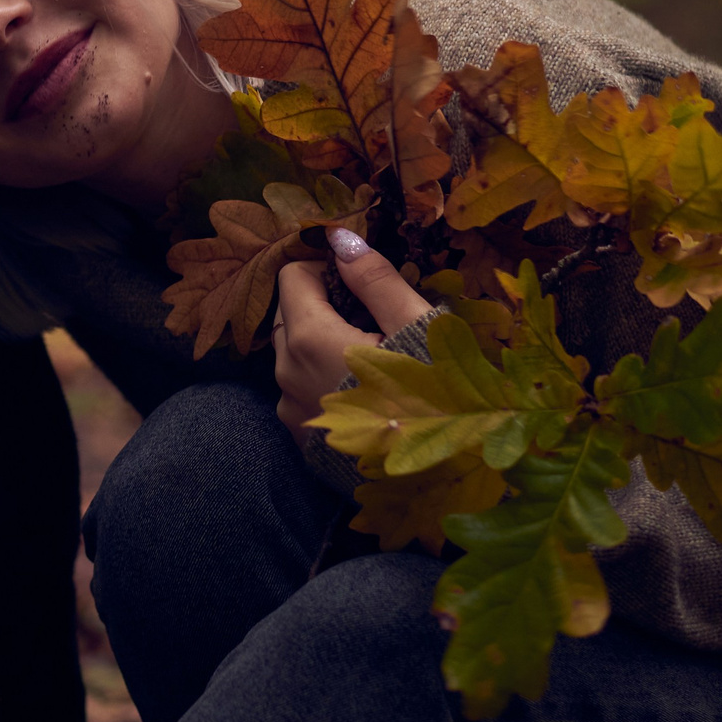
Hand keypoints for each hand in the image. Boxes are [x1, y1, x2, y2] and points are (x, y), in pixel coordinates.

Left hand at [272, 227, 435, 435]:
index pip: (292, 276)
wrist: (434, 482)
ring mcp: (291, 409)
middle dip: (322, 302)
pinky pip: (301, 388)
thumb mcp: (416, 328)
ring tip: (373, 353)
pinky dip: (322, 376)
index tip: (361, 280)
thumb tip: (342, 238)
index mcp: (308, 338)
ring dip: (321, 341)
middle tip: (372, 315)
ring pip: (293, 353)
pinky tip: (363, 389)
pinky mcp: (301, 437)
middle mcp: (286, 372)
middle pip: (289, 313)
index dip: (326, 269)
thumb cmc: (435, 397)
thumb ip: (375, 280)